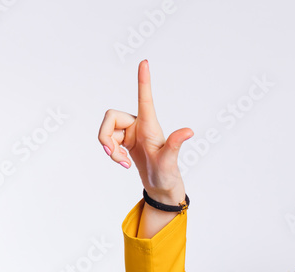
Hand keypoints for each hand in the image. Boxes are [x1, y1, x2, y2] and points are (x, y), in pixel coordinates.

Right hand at [98, 59, 192, 204]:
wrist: (160, 186)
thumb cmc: (167, 174)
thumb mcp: (169, 161)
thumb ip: (175, 145)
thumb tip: (189, 131)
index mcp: (149, 124)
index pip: (145, 98)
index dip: (143, 80)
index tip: (145, 61)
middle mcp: (138, 124)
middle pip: (110, 117)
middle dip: (105, 137)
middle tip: (113, 155)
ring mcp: (130, 132)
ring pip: (106, 132)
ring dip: (109, 149)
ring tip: (123, 162)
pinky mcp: (124, 140)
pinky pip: (107, 141)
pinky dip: (111, 154)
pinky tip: (124, 162)